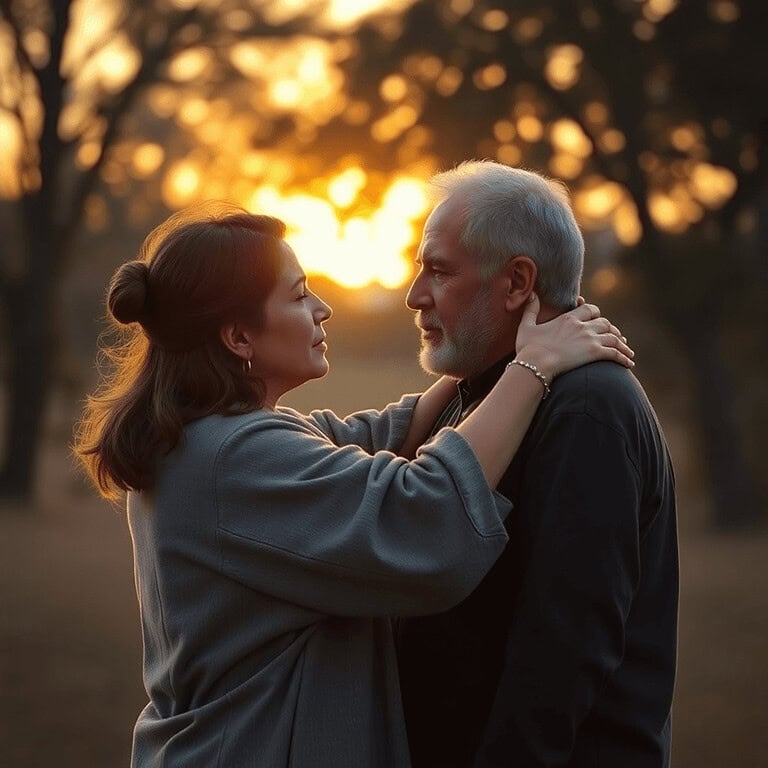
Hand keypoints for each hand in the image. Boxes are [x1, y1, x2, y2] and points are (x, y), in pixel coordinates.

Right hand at [515, 293, 634, 379]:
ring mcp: (590, 339)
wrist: (535, 364)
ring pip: (613, 337)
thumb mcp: (526, 326)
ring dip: (622, 344)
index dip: (596, 314)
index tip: (598, 319)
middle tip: (616, 337)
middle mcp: (582, 326)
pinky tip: (629, 364)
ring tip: (627, 351)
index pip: (590, 309)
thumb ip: (531, 310)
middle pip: (605, 323)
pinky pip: (615, 353)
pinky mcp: (595, 353)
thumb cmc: (528, 348)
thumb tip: (532, 294)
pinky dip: (624, 358)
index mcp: (568, 318)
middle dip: (611, 329)